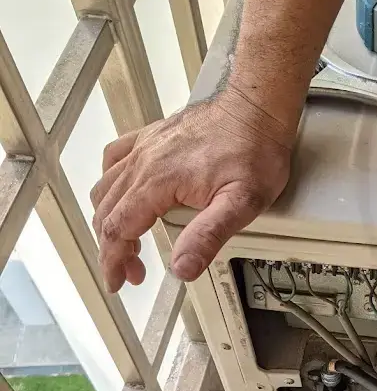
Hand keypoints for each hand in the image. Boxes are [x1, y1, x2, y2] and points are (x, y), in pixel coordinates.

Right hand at [91, 90, 292, 292]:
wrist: (256, 109)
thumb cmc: (254, 150)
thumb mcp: (242, 203)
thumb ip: (209, 236)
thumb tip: (183, 267)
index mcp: (158, 182)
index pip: (119, 229)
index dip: (113, 260)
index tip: (116, 281)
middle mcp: (144, 162)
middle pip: (107, 212)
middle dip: (114, 248)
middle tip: (132, 271)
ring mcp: (146, 147)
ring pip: (107, 188)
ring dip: (110, 220)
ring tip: (129, 243)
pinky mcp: (153, 137)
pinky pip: (115, 159)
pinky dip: (110, 183)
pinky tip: (122, 194)